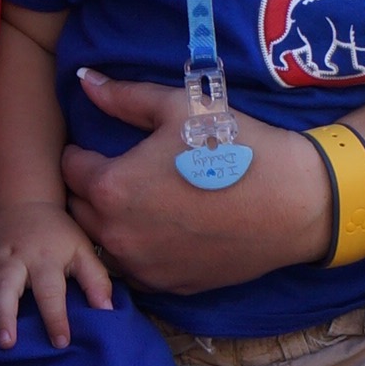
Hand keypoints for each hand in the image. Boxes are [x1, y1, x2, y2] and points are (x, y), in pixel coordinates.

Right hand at [0, 199, 113, 349]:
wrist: (26, 202)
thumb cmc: (59, 236)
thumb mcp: (83, 251)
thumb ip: (97, 280)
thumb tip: (107, 311)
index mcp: (45, 259)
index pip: (51, 291)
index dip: (55, 317)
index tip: (60, 343)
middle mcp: (15, 258)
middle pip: (5, 286)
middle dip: (4, 314)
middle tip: (6, 343)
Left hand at [61, 75, 330, 289]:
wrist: (296, 202)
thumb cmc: (237, 146)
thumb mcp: (179, 108)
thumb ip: (124, 97)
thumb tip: (84, 79)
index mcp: (112, 188)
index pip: (69, 168)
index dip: (81, 152)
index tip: (98, 147)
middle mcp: (118, 235)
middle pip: (79, 210)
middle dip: (90, 190)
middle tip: (119, 172)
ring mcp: (143, 267)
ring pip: (104, 244)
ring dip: (110, 224)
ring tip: (139, 202)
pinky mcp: (170, 286)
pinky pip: (136, 268)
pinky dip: (139, 250)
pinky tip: (164, 230)